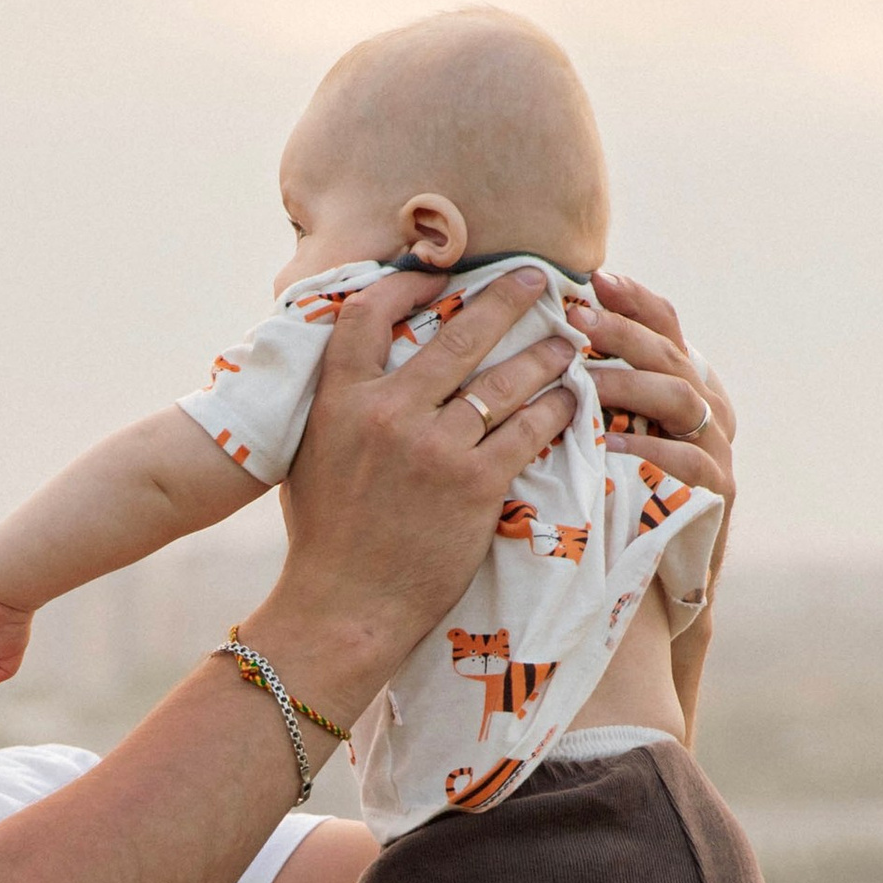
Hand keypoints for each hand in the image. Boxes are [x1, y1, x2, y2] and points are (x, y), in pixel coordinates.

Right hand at [252, 265, 581, 713]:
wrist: (343, 609)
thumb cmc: (325, 539)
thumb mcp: (311, 458)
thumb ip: (339, 407)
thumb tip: (362, 366)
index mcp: (341, 401)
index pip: (371, 312)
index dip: (409, 281)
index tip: (443, 274)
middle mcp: (388, 413)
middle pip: (459, 332)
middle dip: (507, 297)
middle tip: (539, 278)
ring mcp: (434, 448)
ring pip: (504, 380)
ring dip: (544, 354)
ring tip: (568, 343)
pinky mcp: (474, 485)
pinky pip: (528, 430)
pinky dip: (555, 409)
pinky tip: (570, 399)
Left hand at [570, 270, 735, 523]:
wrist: (657, 583)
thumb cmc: (623, 503)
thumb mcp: (612, 437)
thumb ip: (599, 393)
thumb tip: (547, 343)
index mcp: (687, 384)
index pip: (667, 326)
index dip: (635, 300)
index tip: (595, 279)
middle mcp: (709, 408)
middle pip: (668, 356)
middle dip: (622, 334)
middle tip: (577, 320)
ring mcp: (717, 449)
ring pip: (678, 400)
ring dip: (629, 385)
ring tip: (585, 381)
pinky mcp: (717, 493)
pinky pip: (684, 463)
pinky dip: (647, 452)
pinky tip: (610, 447)